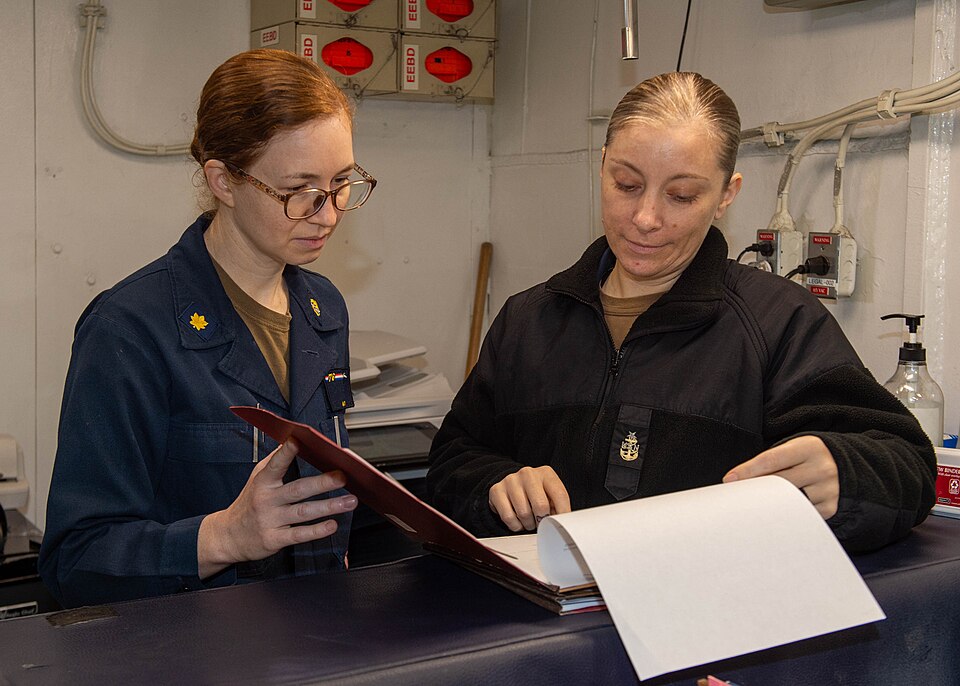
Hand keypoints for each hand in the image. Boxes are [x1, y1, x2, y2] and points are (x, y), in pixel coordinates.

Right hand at [198, 439, 357, 577]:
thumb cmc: (249, 504)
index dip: (286, 453)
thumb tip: (294, 441)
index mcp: (263, 482)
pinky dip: (317, 531)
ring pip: (303, 512)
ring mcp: (270, 520)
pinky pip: (299, 535)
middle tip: (342, 476)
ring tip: (349, 501)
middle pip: (297, 489)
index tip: (298, 441)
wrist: (228, 536)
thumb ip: (276, 462)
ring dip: (329, 506)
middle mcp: (266, 500)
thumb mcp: (257, 479)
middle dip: (322, 482)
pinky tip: (332, 525)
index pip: (275, 465)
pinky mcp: (274, 539)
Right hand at [489, 466, 570, 531]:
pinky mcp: (497, 490)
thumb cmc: (535, 492)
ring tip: (529, 521)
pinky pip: (508, 517)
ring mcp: (511, 480)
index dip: (563, 513)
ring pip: (524, 513)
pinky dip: (515, 525)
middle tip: (541, 523)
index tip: (560, 524)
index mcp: (546, 473)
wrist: (512, 484)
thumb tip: (565, 522)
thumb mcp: (550, 494)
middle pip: (541, 506)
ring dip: (528, 524)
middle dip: (542, 520)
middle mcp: (528, 473)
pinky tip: (518, 521)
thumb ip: (559, 506)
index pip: (560, 495)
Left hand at [722, 435, 838, 518]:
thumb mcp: (794, 448)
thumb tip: (739, 478)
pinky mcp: (830, 507)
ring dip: (769, 503)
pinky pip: (801, 514)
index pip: (771, 460)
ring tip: (756, 504)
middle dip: (756, 489)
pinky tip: (779, 510)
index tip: (729, 479)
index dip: (747, 470)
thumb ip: (772, 460)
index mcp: (808, 447)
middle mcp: (821, 467)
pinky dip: (787, 512)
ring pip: (788, 501)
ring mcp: (827, 489)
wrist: (844, 464)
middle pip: (778, 482)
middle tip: (737, 496)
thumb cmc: (808, 456)